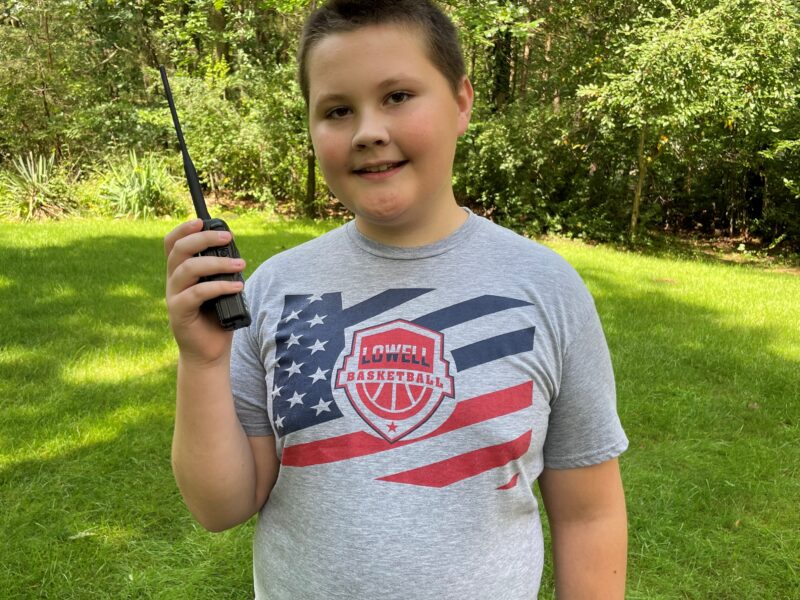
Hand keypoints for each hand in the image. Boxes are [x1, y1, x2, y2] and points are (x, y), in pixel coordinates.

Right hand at [165, 219, 246, 364]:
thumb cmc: (217, 319)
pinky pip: (196, 293)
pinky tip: (237, 287)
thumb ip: (221, 272)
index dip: (183, 229)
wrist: (208, 353)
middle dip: (204, 239)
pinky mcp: (178, 313)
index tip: (202, 221)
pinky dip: (219, 287)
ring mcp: (173, 297)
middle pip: (179, 250)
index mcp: (180, 273)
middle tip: (228, 237)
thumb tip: (236, 253)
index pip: (172, 244)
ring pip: (188, 269)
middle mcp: (173, 282)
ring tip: (240, 265)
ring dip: (217, 263)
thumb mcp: (220, 289)